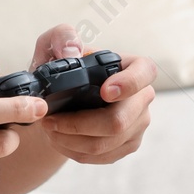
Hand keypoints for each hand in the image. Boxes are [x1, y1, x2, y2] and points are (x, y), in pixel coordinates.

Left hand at [30, 23, 155, 163]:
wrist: (59, 97)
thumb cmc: (61, 68)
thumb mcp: (53, 45)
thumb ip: (62, 38)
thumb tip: (72, 53)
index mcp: (131, 66)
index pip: (145, 73)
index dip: (129, 84)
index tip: (104, 92)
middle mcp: (141, 96)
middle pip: (119, 121)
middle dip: (78, 124)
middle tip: (49, 120)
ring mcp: (137, 123)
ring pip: (106, 143)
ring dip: (70, 140)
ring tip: (48, 129)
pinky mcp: (126, 144)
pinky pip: (101, 156)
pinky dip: (74, 151)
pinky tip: (58, 140)